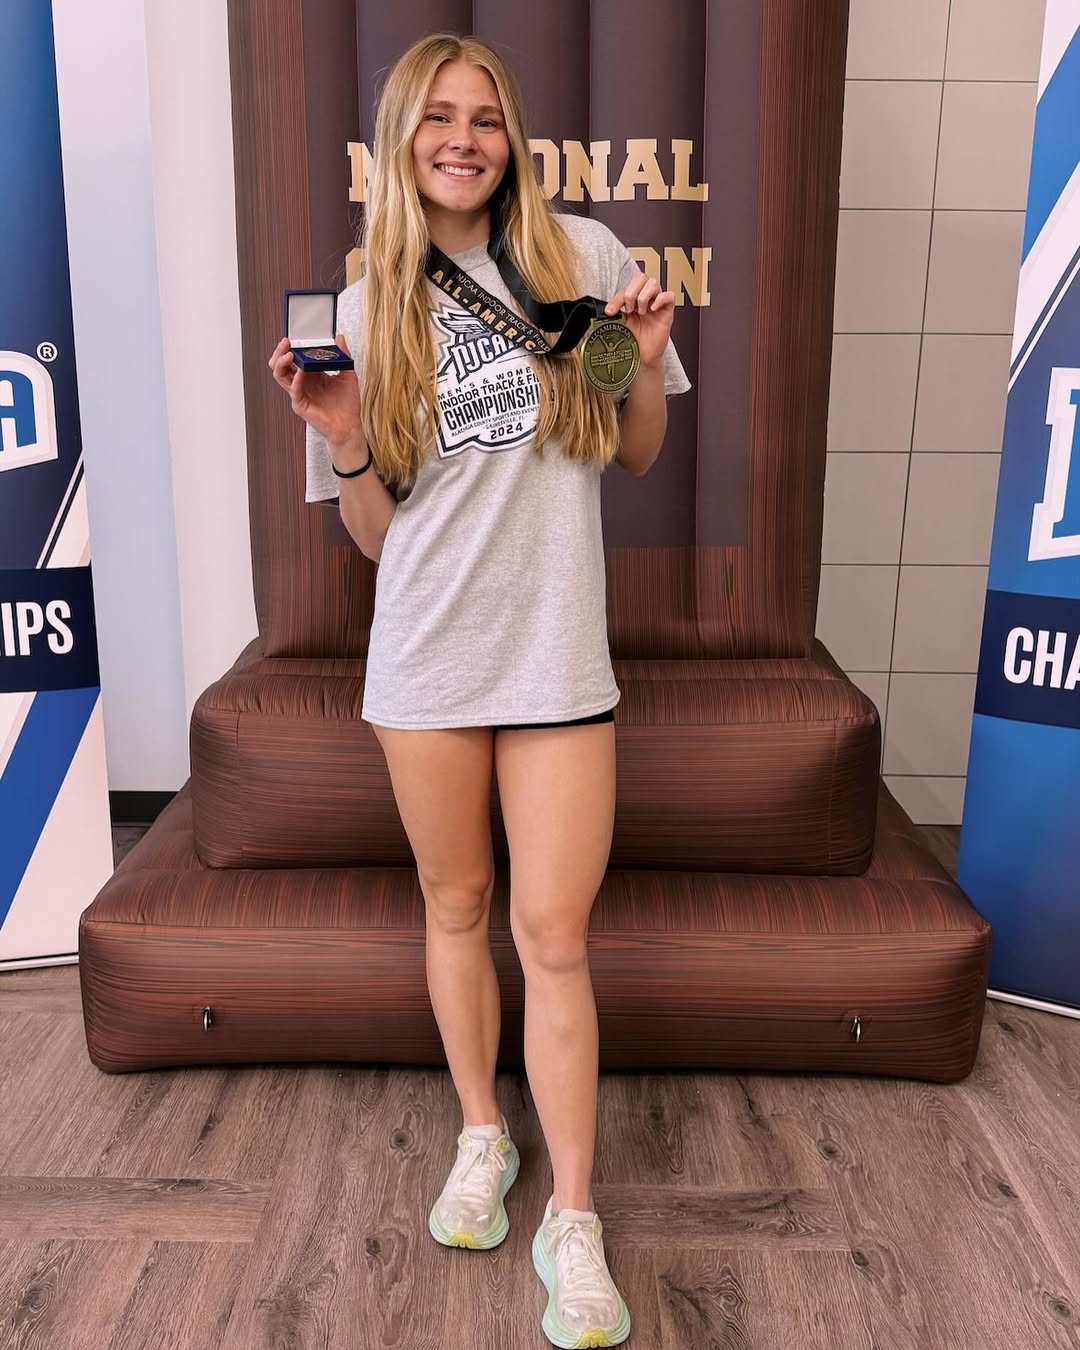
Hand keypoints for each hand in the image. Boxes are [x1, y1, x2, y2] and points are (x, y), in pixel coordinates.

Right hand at [267, 332, 361, 446]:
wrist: (349, 426)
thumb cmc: (347, 404)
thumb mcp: (348, 374)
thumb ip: (343, 355)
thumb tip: (340, 338)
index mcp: (311, 374)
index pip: (294, 357)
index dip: (291, 347)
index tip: (294, 336)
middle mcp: (302, 382)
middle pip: (281, 364)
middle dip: (280, 351)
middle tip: (286, 342)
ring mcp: (299, 393)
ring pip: (280, 375)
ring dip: (282, 363)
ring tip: (290, 354)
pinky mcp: (300, 404)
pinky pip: (293, 390)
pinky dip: (296, 379)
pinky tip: (302, 372)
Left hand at [603, 275, 674, 368]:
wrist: (642, 357)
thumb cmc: (634, 341)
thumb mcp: (620, 324)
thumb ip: (615, 313)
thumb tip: (605, 308)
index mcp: (633, 300)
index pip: (626, 287)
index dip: (617, 298)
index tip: (610, 311)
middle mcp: (645, 299)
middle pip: (641, 277)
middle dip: (632, 292)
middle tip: (629, 309)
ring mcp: (657, 304)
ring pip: (653, 283)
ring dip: (643, 296)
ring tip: (641, 312)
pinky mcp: (667, 311)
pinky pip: (669, 296)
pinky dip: (660, 299)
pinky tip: (652, 309)